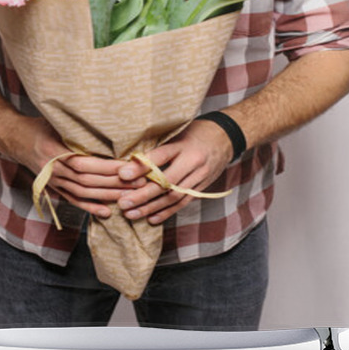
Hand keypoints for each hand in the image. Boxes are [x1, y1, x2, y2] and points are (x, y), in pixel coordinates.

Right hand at [10, 116, 146, 218]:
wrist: (16, 139)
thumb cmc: (42, 126)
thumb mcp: (58, 122)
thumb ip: (79, 128)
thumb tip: (111, 125)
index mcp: (55, 150)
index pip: (87, 163)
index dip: (109, 167)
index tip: (130, 167)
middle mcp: (54, 169)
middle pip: (88, 181)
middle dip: (115, 183)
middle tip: (140, 183)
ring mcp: (53, 181)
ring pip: (83, 192)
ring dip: (108, 196)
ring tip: (130, 196)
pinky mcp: (54, 188)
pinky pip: (73, 200)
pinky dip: (90, 207)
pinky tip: (106, 212)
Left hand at [116, 119, 232, 224]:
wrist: (226, 137)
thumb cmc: (196, 131)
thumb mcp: (178, 131)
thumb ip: (158, 145)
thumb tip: (130, 159)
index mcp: (184, 144)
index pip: (160, 156)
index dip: (141, 166)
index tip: (122, 174)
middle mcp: (193, 161)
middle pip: (166, 182)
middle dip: (142, 195)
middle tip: (123, 203)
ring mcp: (200, 176)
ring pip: (174, 196)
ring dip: (151, 207)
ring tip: (131, 214)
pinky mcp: (203, 186)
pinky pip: (184, 202)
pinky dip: (167, 212)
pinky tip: (151, 219)